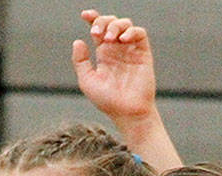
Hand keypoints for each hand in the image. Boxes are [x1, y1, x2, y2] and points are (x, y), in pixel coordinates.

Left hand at [72, 10, 157, 126]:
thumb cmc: (108, 101)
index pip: (98, 29)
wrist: (127, 113)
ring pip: (125, 24)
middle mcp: (117, 49)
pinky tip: (123, 40)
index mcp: (104, 54)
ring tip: (109, 38)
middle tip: (96, 34)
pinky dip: (131, 31)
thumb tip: (78, 41)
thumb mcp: (87, 81)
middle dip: (102, 21)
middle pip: (111, 22)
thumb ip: (80, 61)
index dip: (93, 18)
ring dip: (115, 25)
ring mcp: (130, 50)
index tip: (85, 15)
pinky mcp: (143, 53)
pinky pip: (140, 34)